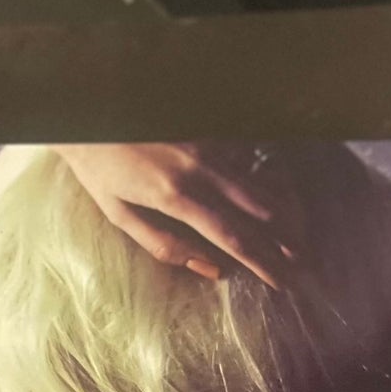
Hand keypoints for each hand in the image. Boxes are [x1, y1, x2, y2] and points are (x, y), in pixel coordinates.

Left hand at [50, 142, 300, 289]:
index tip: (282, 281)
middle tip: (302, 262)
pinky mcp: (209, 128)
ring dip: (282, 212)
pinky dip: (264, 181)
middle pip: (257, 211)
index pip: (231, 238)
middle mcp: (199, 168)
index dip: (261, 262)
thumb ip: (164, 245)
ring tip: (298, 237)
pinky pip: (246, 158)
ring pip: (258, 183)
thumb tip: (210, 269)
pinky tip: (276, 199)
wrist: (88, 111)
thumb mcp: (120, 215)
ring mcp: (207, 144)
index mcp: (175, 197)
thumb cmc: (99, 169)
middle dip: (283, 239)